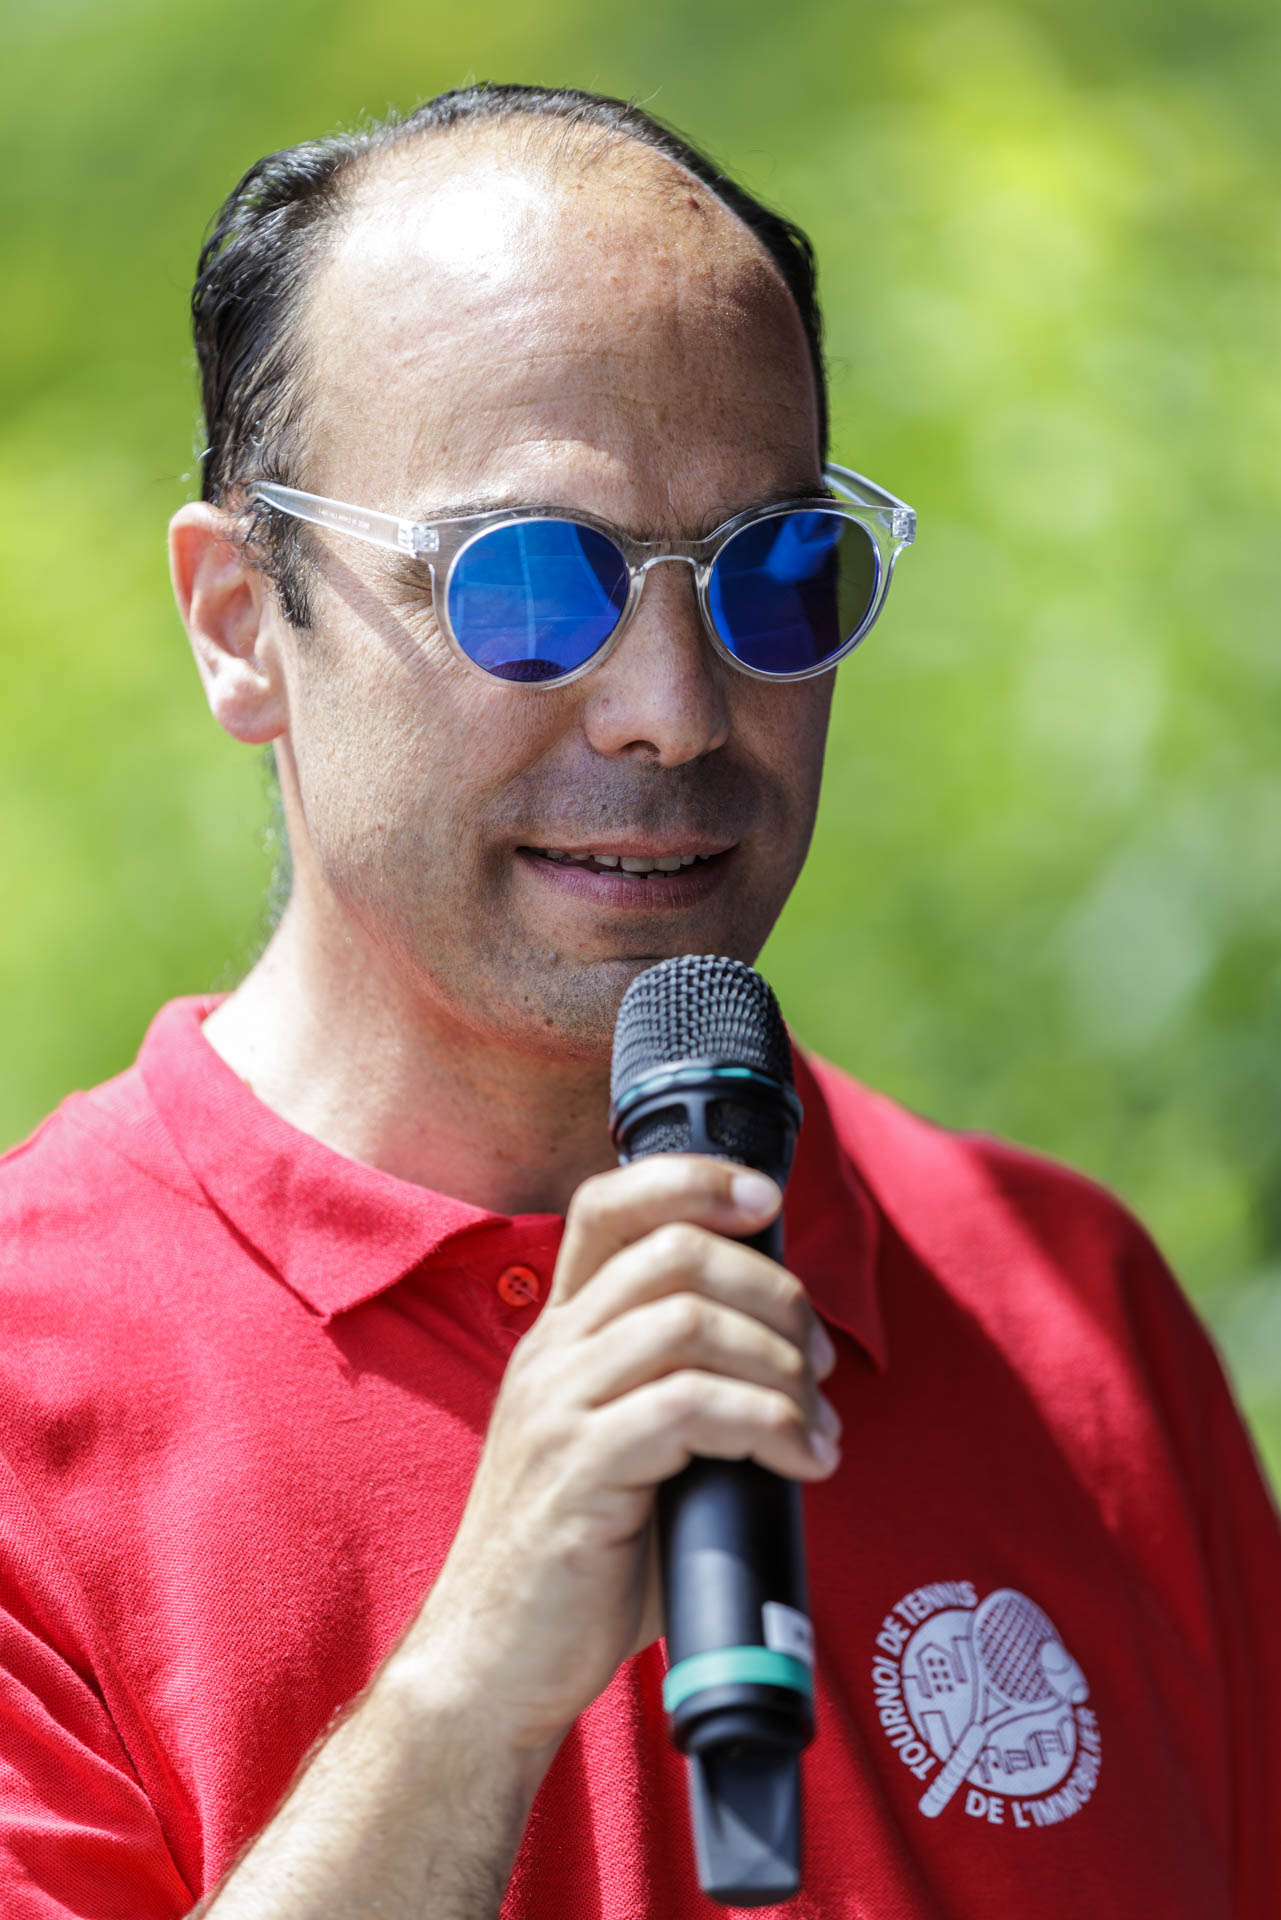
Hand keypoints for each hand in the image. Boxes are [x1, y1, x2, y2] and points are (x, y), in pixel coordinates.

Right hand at [410, 1155, 840, 1756]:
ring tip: (817, 1425)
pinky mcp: (578, 1472)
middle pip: (674, 1252)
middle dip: (773, 1291)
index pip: (611, 1204)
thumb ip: (685, 1390)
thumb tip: (801, 1368)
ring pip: (688, 1323)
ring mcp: (557, 1409)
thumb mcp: (627, 1446)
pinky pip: (688, 1408)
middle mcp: (550, 1354)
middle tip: (820, 1359)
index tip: (766, 1201)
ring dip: (780, 1366)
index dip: (694, 1181)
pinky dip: (766, 1423)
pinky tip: (800, 1462)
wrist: (493, 1665)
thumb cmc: (584, 1561)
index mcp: (559, 1334)